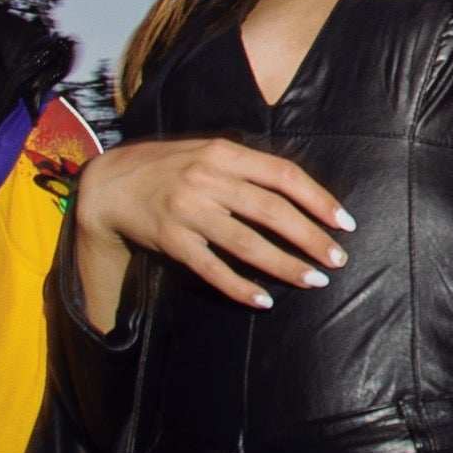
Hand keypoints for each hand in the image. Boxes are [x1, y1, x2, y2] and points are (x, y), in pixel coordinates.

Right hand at [70, 135, 353, 325]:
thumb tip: (298, 191)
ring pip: (247, 243)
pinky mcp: (172, 241)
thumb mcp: (207, 151)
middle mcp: (207, 179)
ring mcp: (188, 211)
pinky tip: (264, 300)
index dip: (318, 199)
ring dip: (285, 265)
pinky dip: (240, 287)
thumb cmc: (169, 167)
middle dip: (310, 237)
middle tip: (337, 258)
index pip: (282, 175)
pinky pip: (212, 269)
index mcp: (223, 153)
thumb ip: (247, 166)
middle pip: (271, 210)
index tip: (344, 222)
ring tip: (315, 280)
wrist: (109, 185)